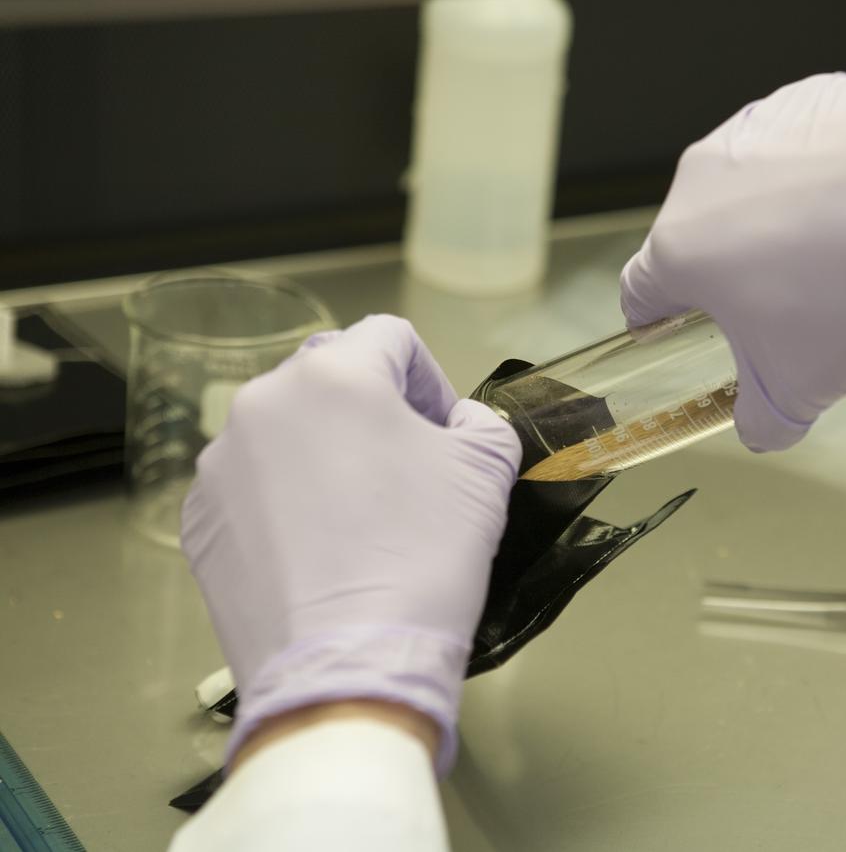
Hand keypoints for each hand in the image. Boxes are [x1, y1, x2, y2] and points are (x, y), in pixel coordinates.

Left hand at [181, 315, 520, 771]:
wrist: (348, 667)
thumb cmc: (423, 558)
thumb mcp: (487, 474)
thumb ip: (482, 426)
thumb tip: (456, 429)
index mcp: (335, 376)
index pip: (390, 339)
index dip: (429, 380)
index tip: (443, 434)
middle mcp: (263, 404)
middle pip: (329, 381)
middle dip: (371, 415)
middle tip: (405, 476)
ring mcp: (219, 465)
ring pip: (284, 435)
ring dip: (323, 457)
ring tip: (358, 523)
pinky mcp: (198, 522)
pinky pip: (250, 490)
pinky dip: (283, 506)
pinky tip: (317, 556)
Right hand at [621, 73, 845, 450]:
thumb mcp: (799, 389)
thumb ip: (761, 419)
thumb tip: (760, 427)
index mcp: (680, 248)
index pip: (641, 289)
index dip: (654, 317)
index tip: (665, 325)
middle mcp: (704, 177)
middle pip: (701, 236)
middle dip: (735, 273)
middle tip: (786, 308)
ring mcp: (760, 127)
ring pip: (753, 189)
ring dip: (778, 222)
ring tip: (839, 258)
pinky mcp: (816, 99)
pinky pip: (806, 149)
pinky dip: (826, 178)